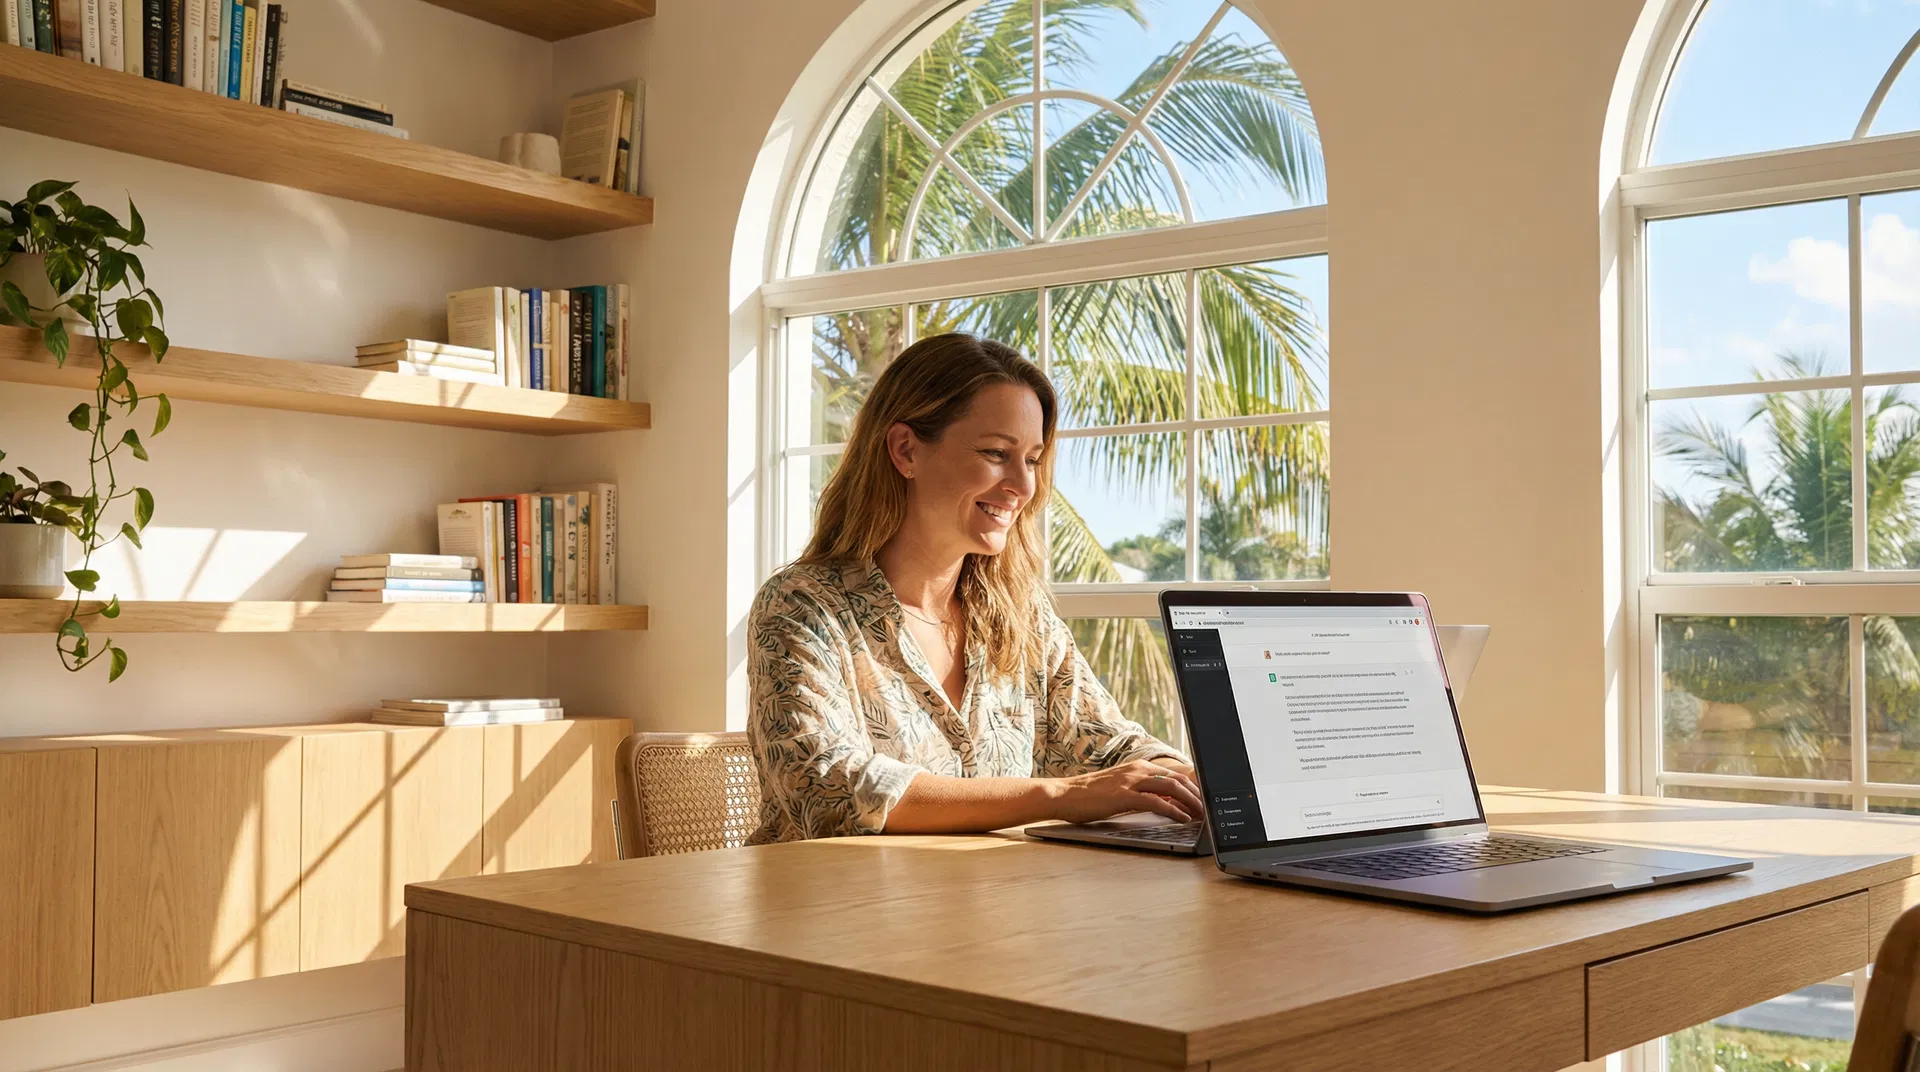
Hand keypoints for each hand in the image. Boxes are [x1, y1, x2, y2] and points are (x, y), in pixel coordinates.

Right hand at [1047, 760, 1203, 823]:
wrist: (1064, 794)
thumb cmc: (1089, 795)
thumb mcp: (1120, 789)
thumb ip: (1142, 792)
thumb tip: (1165, 803)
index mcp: (1138, 767)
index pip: (1174, 774)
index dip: (1193, 787)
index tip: (1204, 800)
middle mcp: (1138, 770)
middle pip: (1178, 779)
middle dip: (1197, 795)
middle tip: (1208, 810)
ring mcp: (1131, 782)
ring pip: (1171, 788)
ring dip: (1191, 802)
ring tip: (1201, 815)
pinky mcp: (1124, 796)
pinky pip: (1157, 802)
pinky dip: (1174, 810)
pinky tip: (1182, 819)